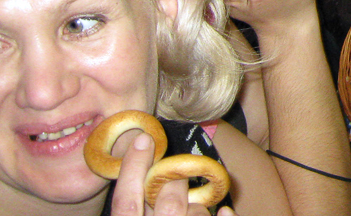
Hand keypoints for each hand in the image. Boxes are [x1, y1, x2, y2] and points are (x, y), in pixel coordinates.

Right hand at [111, 130, 230, 215]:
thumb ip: (136, 212)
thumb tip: (141, 175)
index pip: (125, 204)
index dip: (133, 170)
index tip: (144, 140)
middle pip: (167, 204)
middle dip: (176, 184)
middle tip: (178, 177)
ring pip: (195, 214)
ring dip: (199, 209)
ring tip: (194, 214)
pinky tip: (225, 213)